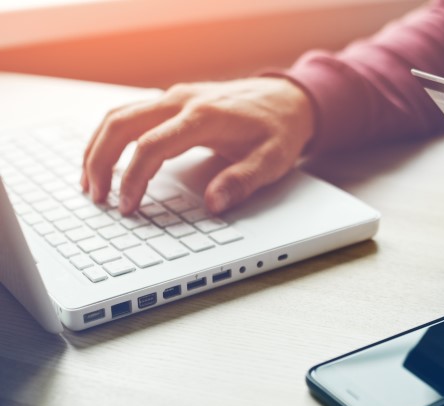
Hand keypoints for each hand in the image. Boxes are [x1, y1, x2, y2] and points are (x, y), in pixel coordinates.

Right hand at [81, 77, 313, 214]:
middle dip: (101, 161)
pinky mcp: (174, 100)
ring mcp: (175, 97)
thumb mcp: (272, 160)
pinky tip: (107, 159)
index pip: (151, 146)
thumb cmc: (279, 129)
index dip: (133, 178)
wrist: (287, 98)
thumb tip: (214, 205)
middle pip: (121, 124)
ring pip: (119, 115)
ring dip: (98, 147)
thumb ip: (242, 182)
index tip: (127, 206)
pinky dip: (111, 136)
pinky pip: (130, 114)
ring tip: (91, 182)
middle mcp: (182, 100)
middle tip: (96, 197)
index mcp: (204, 117)